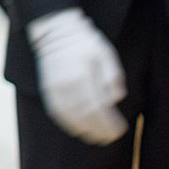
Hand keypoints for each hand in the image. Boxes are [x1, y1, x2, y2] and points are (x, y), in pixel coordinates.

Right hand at [28, 7, 127, 144]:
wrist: (55, 30)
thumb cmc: (85, 41)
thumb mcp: (106, 53)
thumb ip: (113, 77)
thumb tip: (115, 99)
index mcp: (84, 75)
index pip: (99, 108)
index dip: (110, 123)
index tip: (121, 130)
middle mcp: (68, 84)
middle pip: (85, 116)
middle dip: (100, 130)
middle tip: (110, 138)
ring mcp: (55, 88)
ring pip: (70, 117)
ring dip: (85, 131)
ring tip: (96, 138)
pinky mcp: (47, 89)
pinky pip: (57, 112)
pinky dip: (68, 124)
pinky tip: (77, 129)